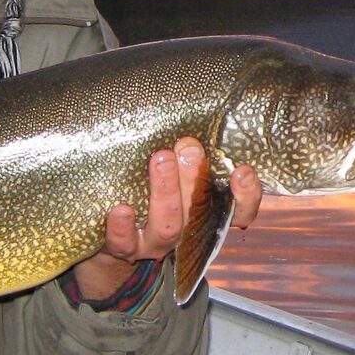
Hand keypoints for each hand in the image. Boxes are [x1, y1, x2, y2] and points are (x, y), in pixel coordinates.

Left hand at [69, 136, 262, 301]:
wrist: (109, 246)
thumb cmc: (146, 194)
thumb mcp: (171, 176)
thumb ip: (185, 154)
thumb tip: (186, 104)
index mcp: (203, 215)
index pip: (237, 212)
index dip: (245, 196)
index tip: (242, 171)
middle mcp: (184, 233)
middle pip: (199, 213)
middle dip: (195, 179)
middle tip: (189, 147)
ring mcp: (154, 244)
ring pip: (167, 226)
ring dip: (166, 193)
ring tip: (161, 160)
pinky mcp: (121, 250)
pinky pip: (123, 243)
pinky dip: (122, 228)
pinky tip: (121, 209)